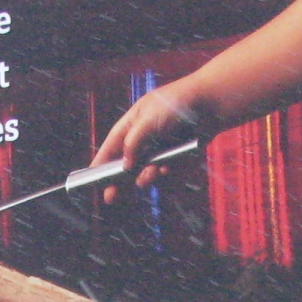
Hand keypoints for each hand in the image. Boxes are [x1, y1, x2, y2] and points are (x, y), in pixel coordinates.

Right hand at [89, 82, 203, 196]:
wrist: (210, 105)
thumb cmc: (176, 104)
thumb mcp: (148, 120)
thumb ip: (133, 142)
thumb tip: (124, 165)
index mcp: (133, 122)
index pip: (113, 144)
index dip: (101, 160)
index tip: (91, 176)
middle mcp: (145, 137)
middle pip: (126, 163)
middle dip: (117, 180)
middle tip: (110, 196)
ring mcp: (161, 148)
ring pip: (146, 171)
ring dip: (145, 176)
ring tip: (150, 175)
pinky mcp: (177, 157)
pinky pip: (165, 171)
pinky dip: (164, 172)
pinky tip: (166, 168)